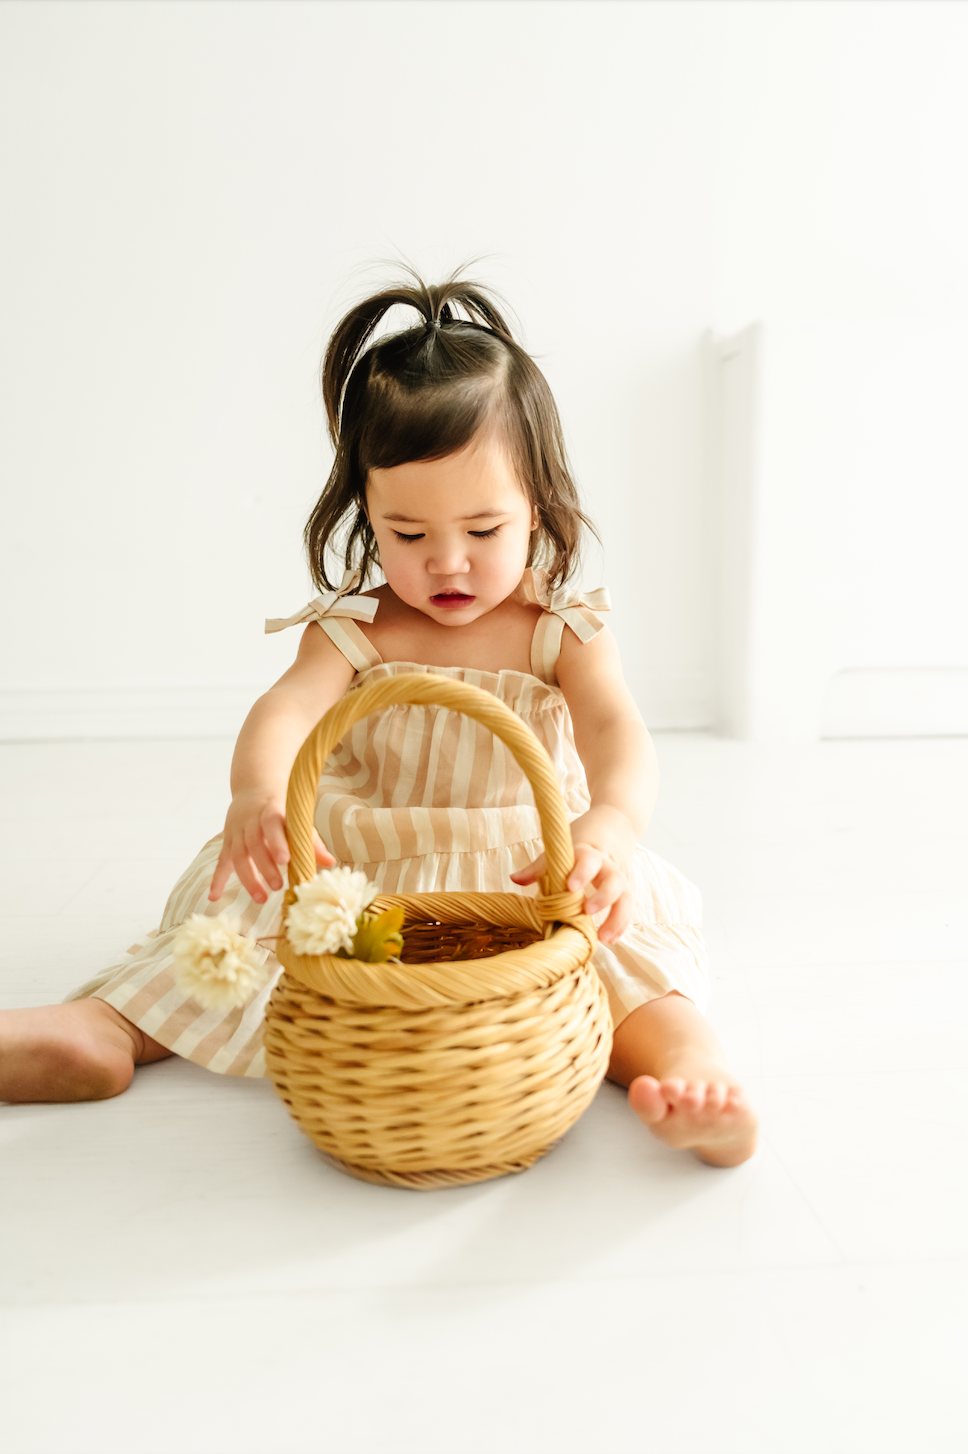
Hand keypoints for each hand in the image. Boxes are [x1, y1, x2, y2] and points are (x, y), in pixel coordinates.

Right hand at [209, 790, 334, 904]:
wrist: (255, 788)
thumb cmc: (282, 808)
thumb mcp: (297, 818)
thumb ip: (311, 841)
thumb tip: (330, 862)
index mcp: (271, 810)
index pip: (271, 824)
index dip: (276, 841)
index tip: (284, 860)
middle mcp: (251, 820)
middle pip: (254, 844)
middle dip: (265, 867)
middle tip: (278, 886)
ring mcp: (237, 831)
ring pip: (238, 855)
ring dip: (248, 878)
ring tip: (261, 898)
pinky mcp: (227, 841)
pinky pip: (221, 861)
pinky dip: (217, 879)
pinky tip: (213, 896)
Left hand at [509, 806, 634, 943]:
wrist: (616, 824)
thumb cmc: (584, 837)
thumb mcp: (562, 845)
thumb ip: (540, 865)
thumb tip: (515, 879)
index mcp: (590, 852)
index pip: (589, 860)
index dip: (581, 873)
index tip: (571, 887)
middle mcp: (609, 865)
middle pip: (614, 880)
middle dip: (603, 897)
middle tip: (587, 911)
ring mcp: (621, 878)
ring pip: (626, 897)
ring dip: (617, 918)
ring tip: (604, 937)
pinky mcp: (627, 889)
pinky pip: (629, 907)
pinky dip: (622, 924)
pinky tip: (611, 939)